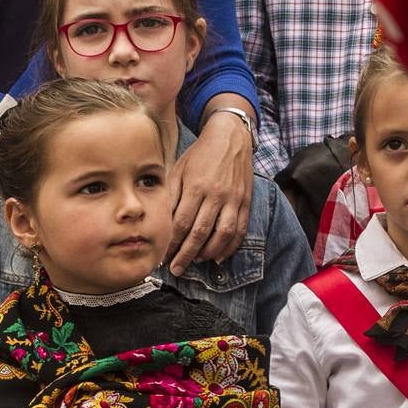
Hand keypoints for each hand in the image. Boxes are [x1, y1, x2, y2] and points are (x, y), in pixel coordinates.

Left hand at [166, 109, 252, 274]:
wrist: (230, 138)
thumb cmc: (200, 155)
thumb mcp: (179, 169)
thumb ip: (171, 194)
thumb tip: (162, 221)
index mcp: (196, 186)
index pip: (181, 223)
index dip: (172, 243)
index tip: (162, 256)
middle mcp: (216, 194)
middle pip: (199, 233)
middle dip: (186, 255)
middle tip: (175, 269)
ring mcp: (233, 199)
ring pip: (222, 235)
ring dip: (207, 253)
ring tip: (195, 262)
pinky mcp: (245, 202)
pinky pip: (240, 230)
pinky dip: (230, 247)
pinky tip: (218, 256)